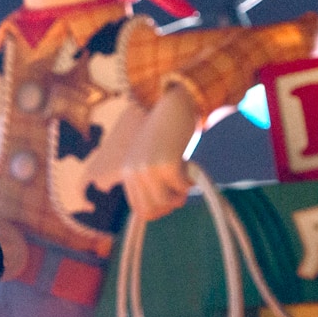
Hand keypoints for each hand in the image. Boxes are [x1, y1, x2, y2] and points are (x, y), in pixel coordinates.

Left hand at [119, 87, 198, 220]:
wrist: (173, 105)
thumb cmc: (166, 131)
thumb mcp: (148, 157)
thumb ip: (148, 180)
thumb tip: (157, 211)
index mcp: (127, 172)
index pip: (140, 209)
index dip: (159, 210)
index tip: (172, 198)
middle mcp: (133, 171)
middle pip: (152, 211)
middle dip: (171, 204)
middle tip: (180, 188)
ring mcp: (148, 168)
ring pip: (167, 202)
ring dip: (182, 193)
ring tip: (184, 174)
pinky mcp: (166, 164)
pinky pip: (182, 188)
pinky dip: (191, 180)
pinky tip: (189, 163)